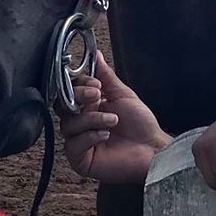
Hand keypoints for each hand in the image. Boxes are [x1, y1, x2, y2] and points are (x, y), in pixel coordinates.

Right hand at [59, 52, 170, 183]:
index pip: (69, 92)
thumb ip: (106, 76)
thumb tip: (96, 55)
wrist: (153, 149)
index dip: (78, 86)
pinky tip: (105, 135)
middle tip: (97, 95)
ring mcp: (80, 142)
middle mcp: (81, 123)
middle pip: (62, 107)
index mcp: (89, 107)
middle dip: (79, 98)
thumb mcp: (123, 95)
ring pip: (68, 125)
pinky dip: (89, 137)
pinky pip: (73, 146)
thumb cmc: (141, 125)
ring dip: (91, 119)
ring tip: (113, 120)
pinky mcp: (81, 160)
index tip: (95, 84)